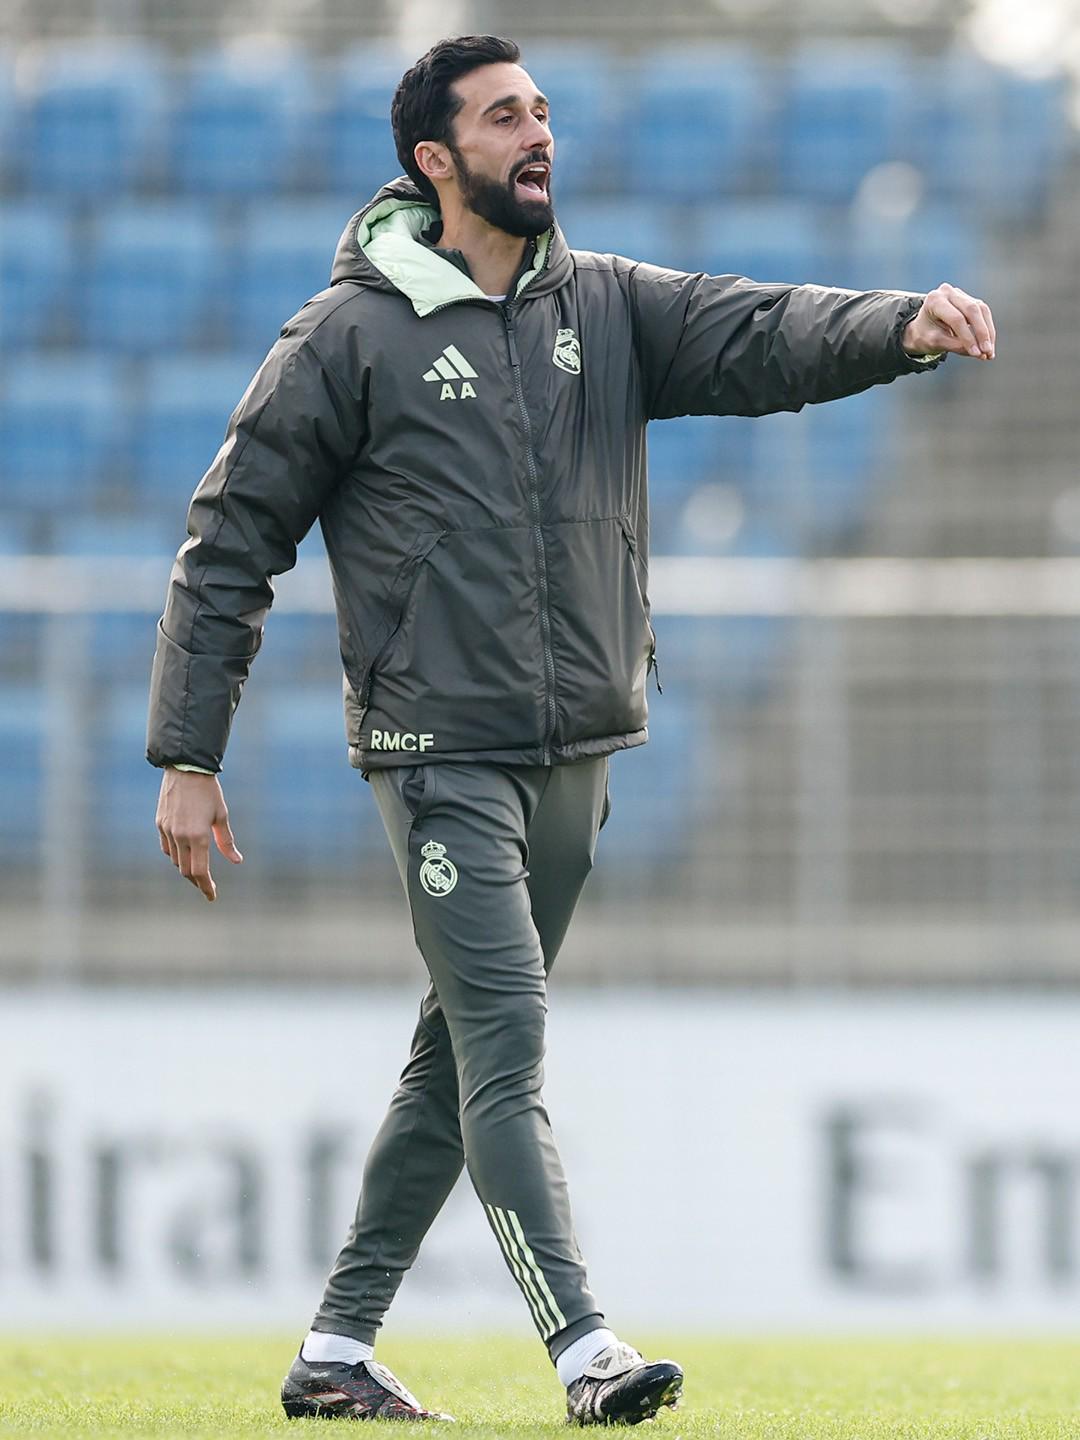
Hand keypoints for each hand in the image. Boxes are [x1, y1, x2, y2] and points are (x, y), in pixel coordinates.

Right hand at [156, 767, 242, 901]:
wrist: (186, 769)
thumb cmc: (209, 792)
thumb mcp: (222, 816)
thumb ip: (226, 841)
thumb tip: (236, 860)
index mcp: (199, 836)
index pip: (200, 871)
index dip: (206, 887)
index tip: (211, 896)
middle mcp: (181, 836)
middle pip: (186, 870)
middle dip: (197, 881)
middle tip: (207, 886)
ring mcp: (168, 831)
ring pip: (175, 860)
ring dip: (186, 868)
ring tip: (198, 870)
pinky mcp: (160, 824)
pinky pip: (167, 847)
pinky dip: (176, 855)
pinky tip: (185, 854)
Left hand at [903, 282, 995, 360]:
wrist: (921, 328)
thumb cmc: (924, 335)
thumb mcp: (935, 343)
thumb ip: (955, 346)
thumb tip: (980, 354)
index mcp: (934, 300)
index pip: (956, 319)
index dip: (968, 337)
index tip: (977, 354)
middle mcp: (948, 292)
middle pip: (972, 310)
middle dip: (982, 333)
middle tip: (987, 352)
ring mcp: (960, 294)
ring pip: (982, 310)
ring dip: (988, 332)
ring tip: (990, 352)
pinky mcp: (970, 299)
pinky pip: (983, 313)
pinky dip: (987, 330)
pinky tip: (989, 344)